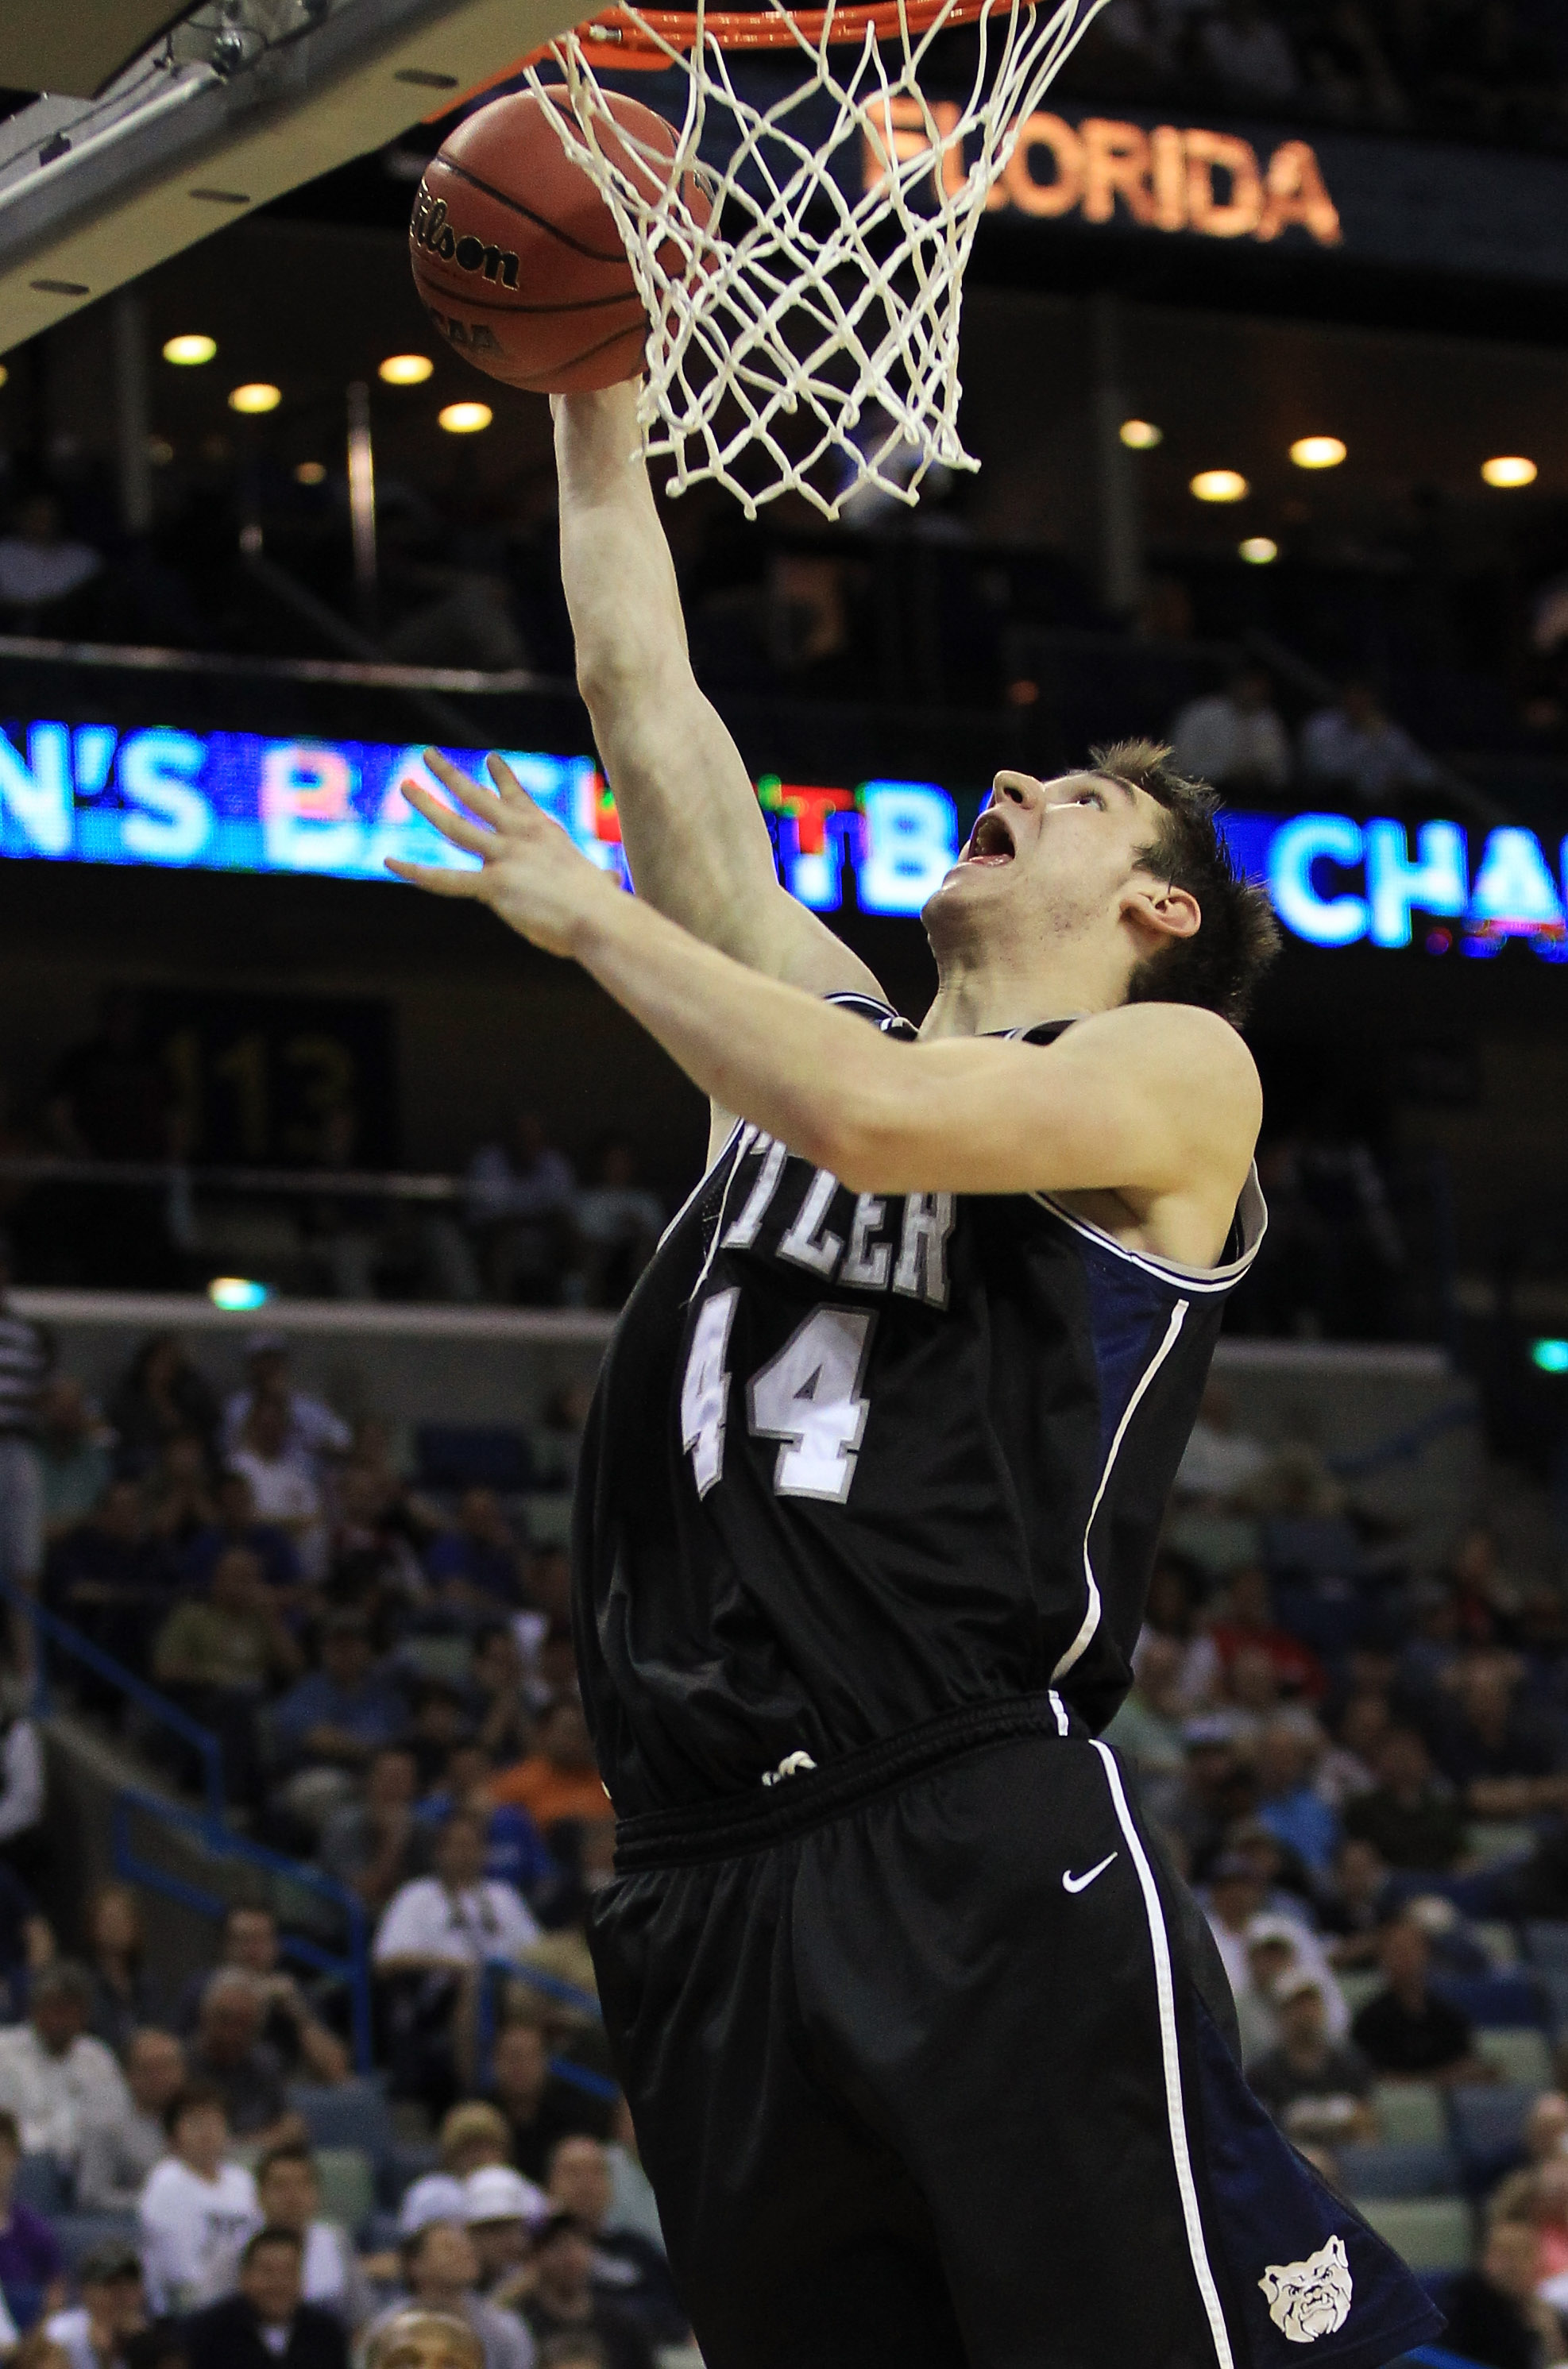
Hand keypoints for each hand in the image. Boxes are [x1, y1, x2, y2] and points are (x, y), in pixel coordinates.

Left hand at [388, 750, 620, 957]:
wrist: (601, 917)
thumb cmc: (605, 908)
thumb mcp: (600, 884)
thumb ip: (602, 879)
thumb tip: (615, 883)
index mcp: (545, 833)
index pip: (518, 798)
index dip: (502, 778)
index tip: (490, 759)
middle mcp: (521, 835)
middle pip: (477, 797)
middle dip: (449, 774)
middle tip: (428, 756)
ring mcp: (505, 856)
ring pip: (455, 825)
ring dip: (428, 803)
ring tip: (406, 786)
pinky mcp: (493, 884)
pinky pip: (445, 878)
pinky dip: (416, 871)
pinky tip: (391, 862)